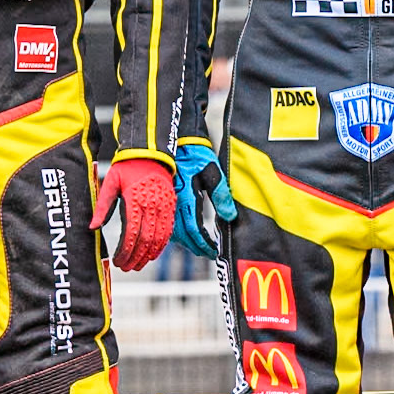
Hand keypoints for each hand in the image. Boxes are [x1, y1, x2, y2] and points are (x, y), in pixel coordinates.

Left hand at [89, 158, 174, 271]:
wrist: (151, 153)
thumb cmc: (127, 167)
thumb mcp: (110, 183)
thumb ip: (102, 206)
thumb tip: (92, 227)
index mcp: (135, 200)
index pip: (131, 234)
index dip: (125, 251)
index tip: (118, 261)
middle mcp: (152, 206)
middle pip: (146, 240)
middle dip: (136, 257)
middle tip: (126, 268)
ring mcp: (164, 206)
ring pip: (159, 239)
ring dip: (148, 255)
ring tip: (138, 265)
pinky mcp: (171, 206)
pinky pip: (168, 231)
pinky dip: (161, 245)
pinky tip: (153, 254)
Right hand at [169, 143, 236, 258]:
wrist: (174, 139)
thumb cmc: (194, 152)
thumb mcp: (212, 170)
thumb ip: (221, 194)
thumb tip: (230, 217)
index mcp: (186, 198)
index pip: (195, 230)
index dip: (204, 244)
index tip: (213, 252)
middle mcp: (173, 203)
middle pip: (183, 235)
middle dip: (195, 247)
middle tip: (207, 254)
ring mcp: (165, 201)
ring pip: (172, 231)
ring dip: (185, 242)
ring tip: (196, 247)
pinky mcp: (162, 197)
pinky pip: (166, 222)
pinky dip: (175, 232)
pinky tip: (182, 233)